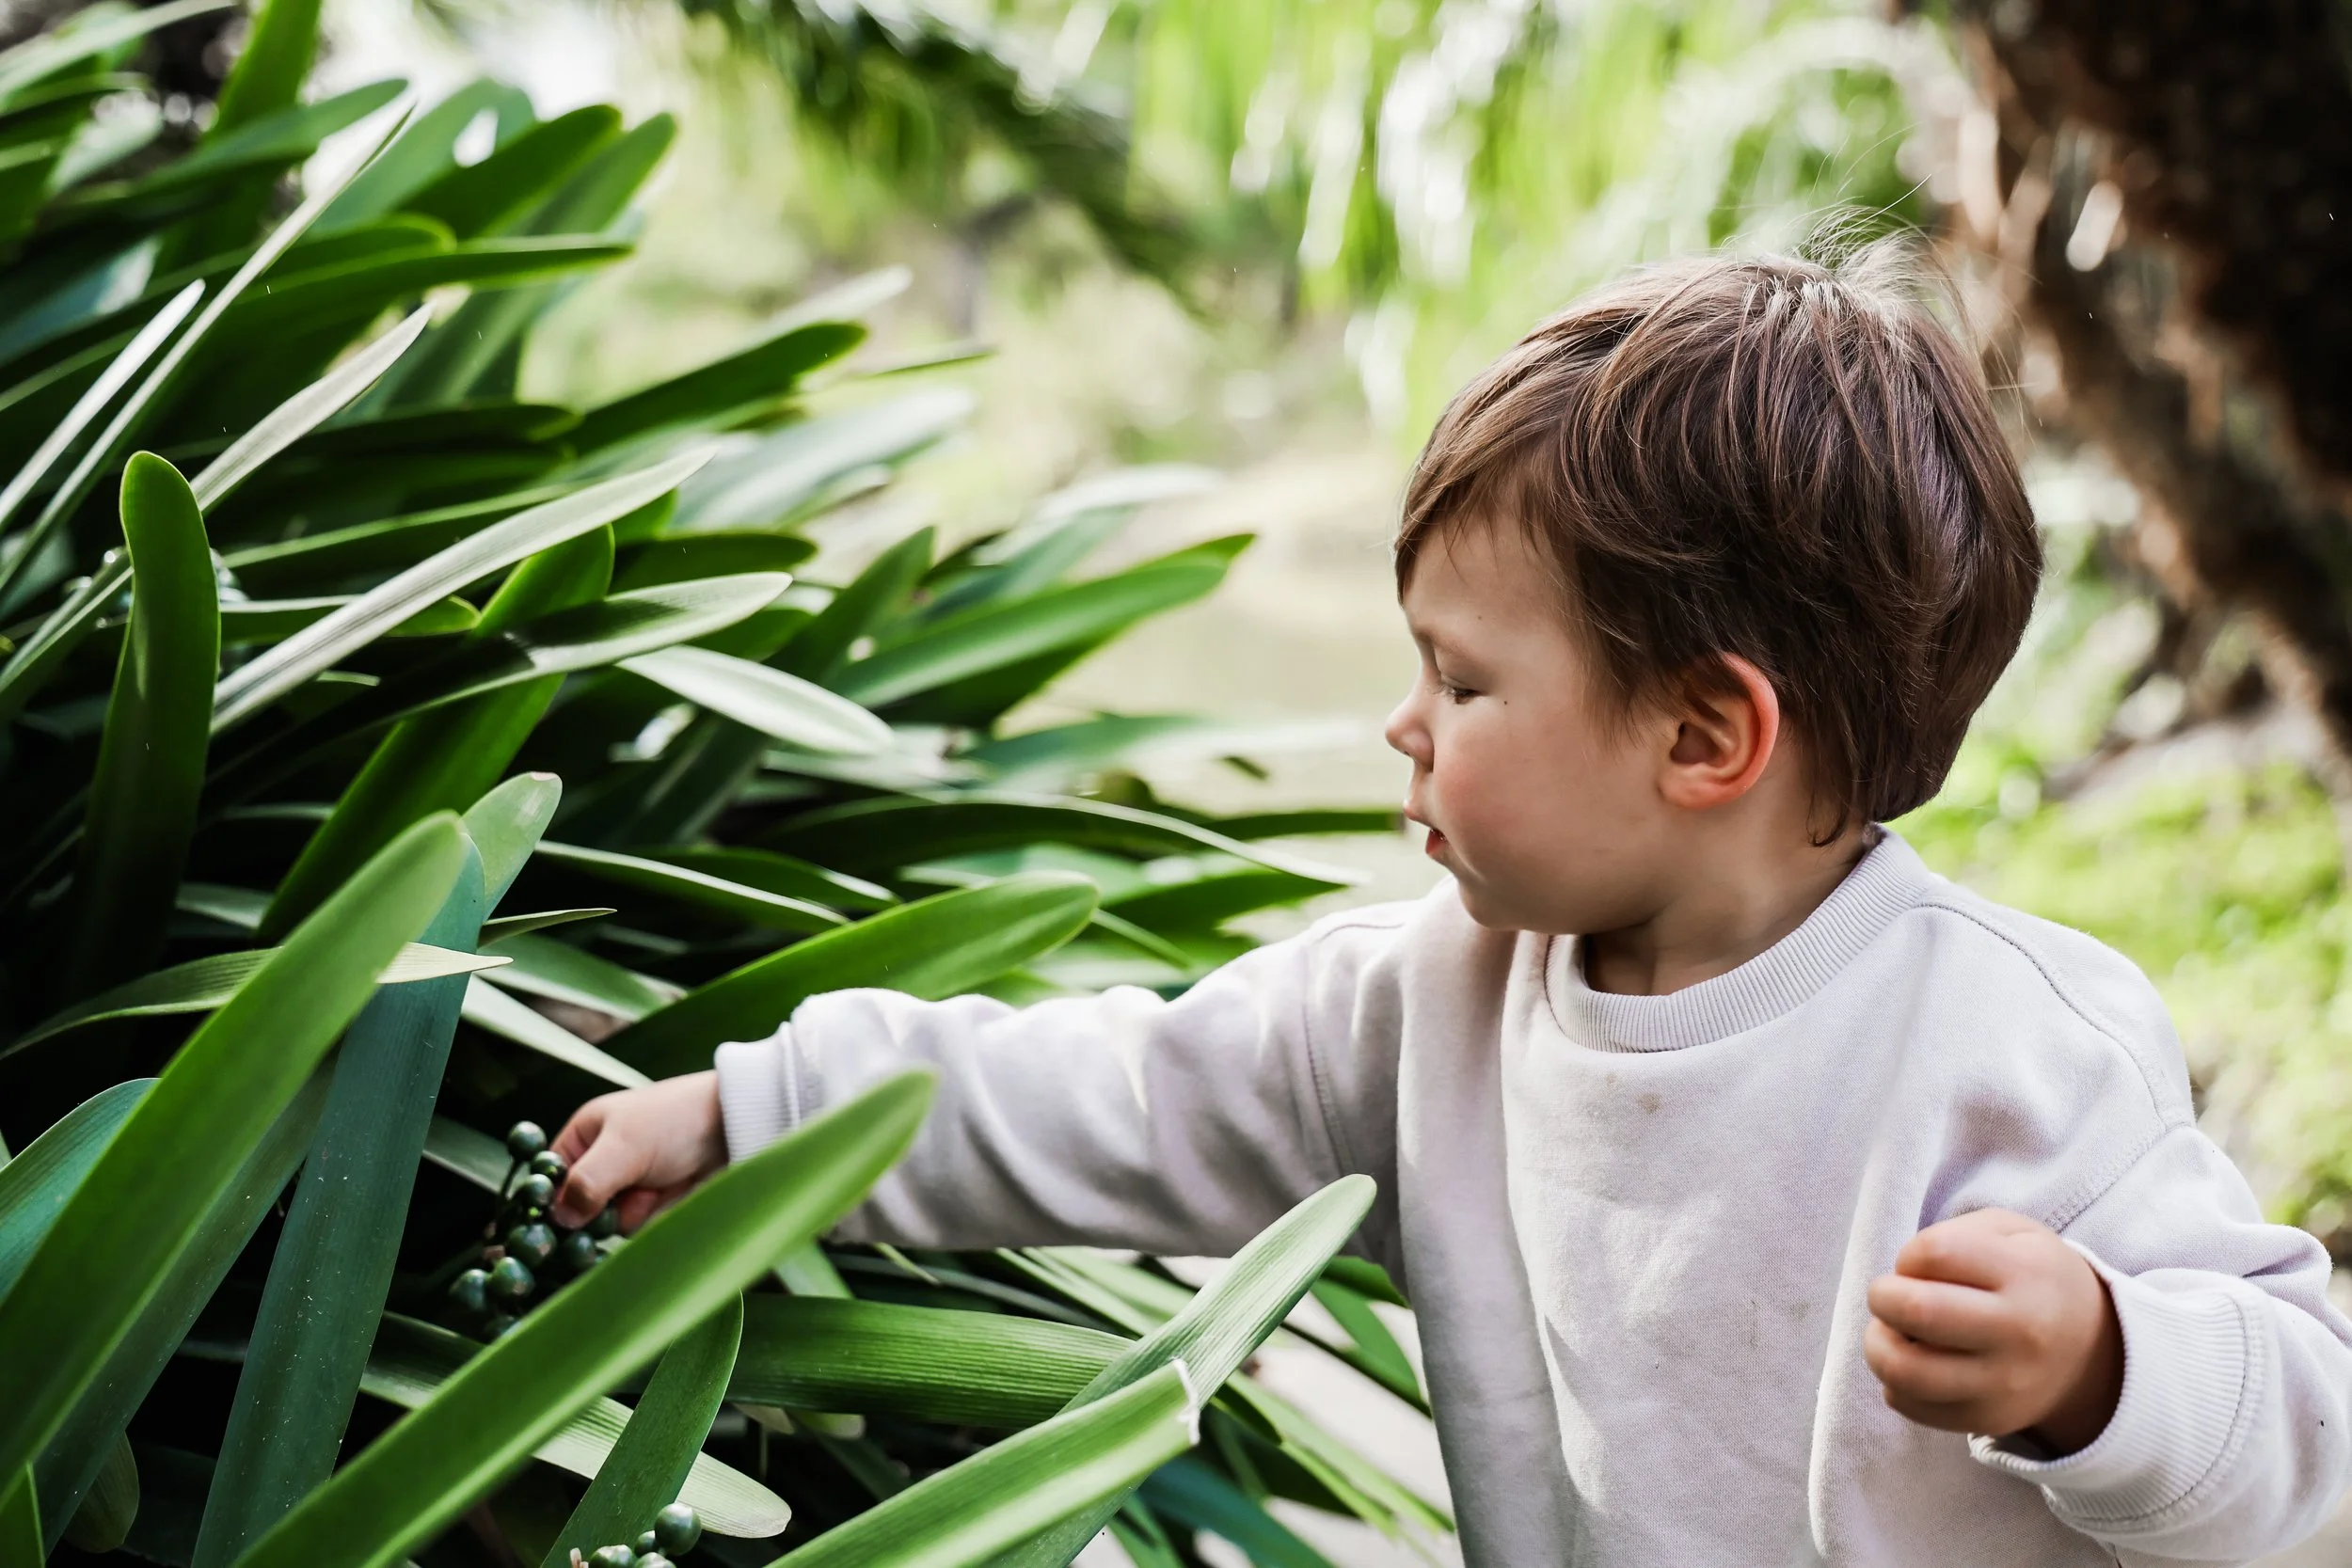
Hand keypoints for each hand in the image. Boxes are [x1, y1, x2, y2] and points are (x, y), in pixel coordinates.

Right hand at [551, 1071, 725, 1232]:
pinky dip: (644, 1224)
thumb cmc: (675, 1122)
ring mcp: (625, 1189)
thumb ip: (587, 1181)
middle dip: (588, 1219)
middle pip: (573, 1211)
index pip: (549, 1179)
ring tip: (651, 1193)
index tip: (548, 1227)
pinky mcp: (650, 1208)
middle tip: (606, 1216)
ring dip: (624, 1219)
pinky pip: (632, 1231)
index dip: (547, 1203)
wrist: (733, 1127)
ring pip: (603, 1226)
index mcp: (584, 1138)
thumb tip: (560, 1219)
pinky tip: (661, 1204)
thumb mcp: (624, 1145)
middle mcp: (599, 1165)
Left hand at [1864, 1207, 2123, 1454]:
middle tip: (1889, 1295)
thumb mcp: (2011, 1232)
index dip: (1908, 1254)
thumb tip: (1902, 1278)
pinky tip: (1914, 1362)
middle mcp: (2019, 1333)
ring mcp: (2004, 1384)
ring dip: (1878, 1344)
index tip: (1918, 1263)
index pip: (1934, 1253)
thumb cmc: (2031, 1279)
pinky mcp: (1987, 1420)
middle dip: (1882, 1296)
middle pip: (1916, 1310)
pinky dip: (1894, 1381)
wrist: (2091, 1353)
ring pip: (1904, 1370)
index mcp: (2026, 1274)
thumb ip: (1953, 1236)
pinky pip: (1909, 1404)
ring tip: (1891, 1332)